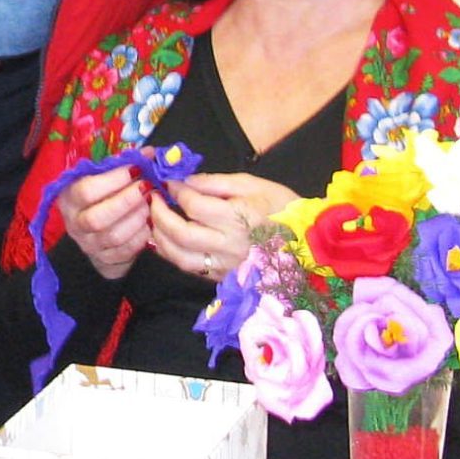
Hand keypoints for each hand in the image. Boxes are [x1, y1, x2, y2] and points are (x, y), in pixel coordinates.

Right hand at [57, 161, 156, 281]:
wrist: (96, 231)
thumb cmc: (101, 196)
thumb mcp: (103, 177)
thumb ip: (121, 165)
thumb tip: (149, 153)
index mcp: (69, 198)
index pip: (86, 190)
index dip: (113, 180)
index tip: (135, 169)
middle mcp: (75, 223)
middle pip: (97, 218)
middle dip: (126, 201)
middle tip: (146, 188)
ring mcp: (89, 244)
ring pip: (113, 236)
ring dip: (136, 219)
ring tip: (150, 205)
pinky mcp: (104, 260)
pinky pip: (125, 252)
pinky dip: (141, 237)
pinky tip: (149, 223)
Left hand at [150, 170, 291, 280]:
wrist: (306, 242)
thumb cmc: (281, 207)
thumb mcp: (252, 184)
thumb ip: (216, 182)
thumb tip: (186, 180)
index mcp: (238, 218)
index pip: (193, 205)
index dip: (176, 190)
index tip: (169, 181)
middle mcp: (229, 245)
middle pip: (180, 233)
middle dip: (159, 214)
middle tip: (153, 199)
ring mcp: (226, 265)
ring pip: (180, 257)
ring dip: (160, 238)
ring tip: (155, 220)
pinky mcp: (224, 278)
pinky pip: (191, 268)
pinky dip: (173, 254)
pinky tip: (168, 239)